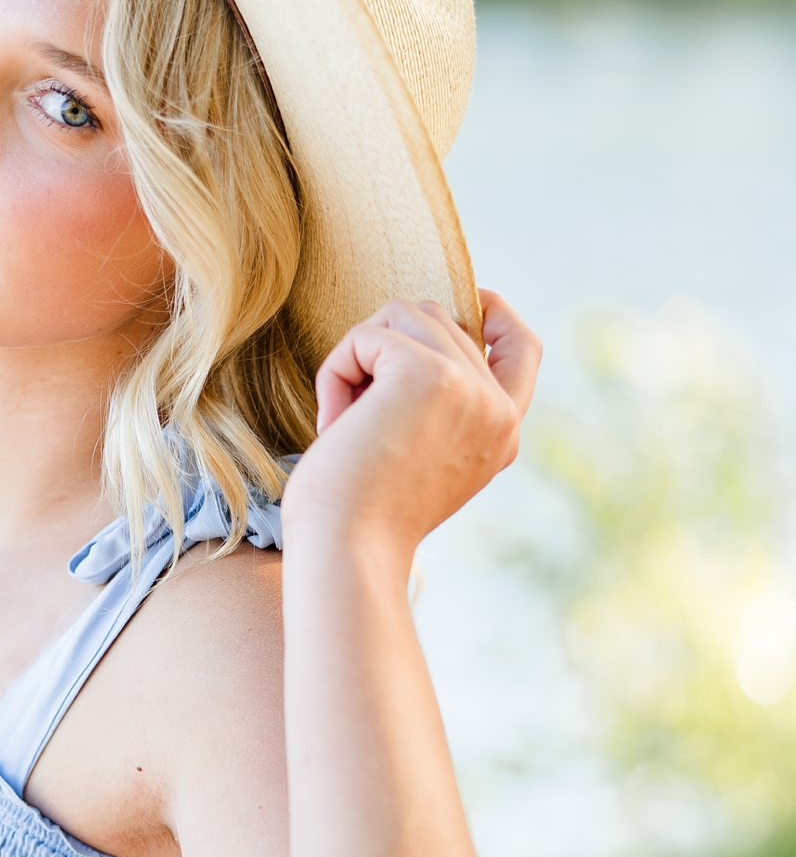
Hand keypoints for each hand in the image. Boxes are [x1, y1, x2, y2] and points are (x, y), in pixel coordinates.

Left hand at [284, 290, 540, 559]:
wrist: (347, 552)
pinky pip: (368, 335)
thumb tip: (411, 327)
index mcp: (501, 431)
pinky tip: (333, 423)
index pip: (523, 346)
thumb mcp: (418, 453)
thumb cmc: (358, 513)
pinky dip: (336, 372)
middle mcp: (496, 408)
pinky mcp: (429, 374)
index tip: (459, 305)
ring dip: (356, 358)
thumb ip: (434, 402)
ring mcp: (469, 387)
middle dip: (382, 350)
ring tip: (343, 421)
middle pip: (437, 319)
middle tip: (353, 416)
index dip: (492, 312)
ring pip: (402, 316)